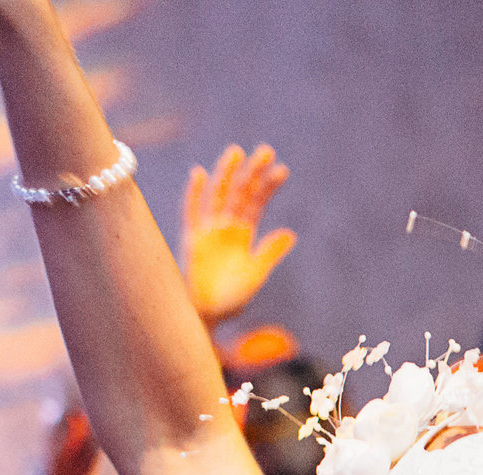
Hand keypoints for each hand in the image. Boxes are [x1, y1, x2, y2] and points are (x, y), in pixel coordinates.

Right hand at [183, 144, 295, 326]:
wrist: (208, 316)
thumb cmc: (231, 299)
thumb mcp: (255, 274)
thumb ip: (269, 253)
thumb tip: (291, 233)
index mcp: (243, 234)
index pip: (257, 204)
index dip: (268, 187)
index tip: (282, 170)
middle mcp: (225, 227)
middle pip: (239, 193)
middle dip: (251, 173)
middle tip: (266, 150)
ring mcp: (207, 231)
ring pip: (217, 196)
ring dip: (226, 175)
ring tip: (237, 153)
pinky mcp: (191, 240)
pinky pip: (191, 212)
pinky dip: (194, 194)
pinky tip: (198, 174)